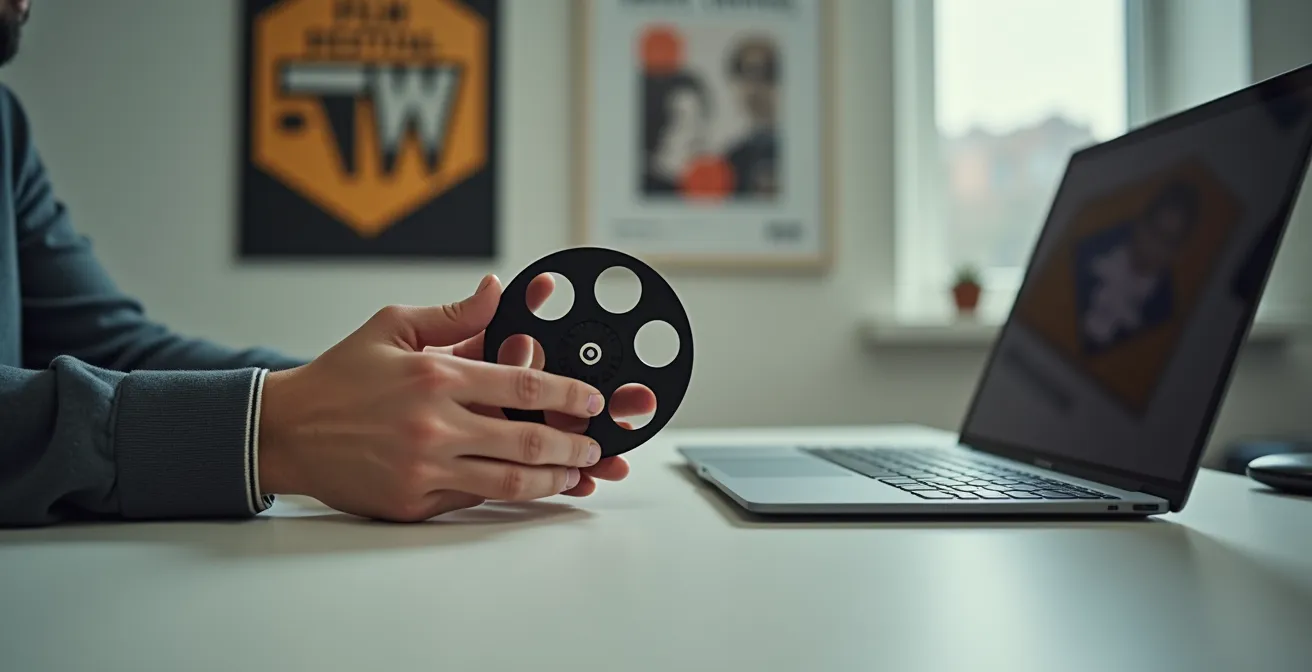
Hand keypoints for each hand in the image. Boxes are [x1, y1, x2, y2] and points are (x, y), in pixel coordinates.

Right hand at [257, 275, 613, 521]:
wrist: (286, 430)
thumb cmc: (340, 377)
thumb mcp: (392, 326)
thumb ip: (453, 313)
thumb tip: (498, 288)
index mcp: (434, 377)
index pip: (521, 383)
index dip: (566, 393)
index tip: (592, 400)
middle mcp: (434, 426)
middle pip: (528, 439)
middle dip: (574, 445)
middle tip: (595, 446)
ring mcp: (424, 468)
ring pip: (510, 481)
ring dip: (552, 479)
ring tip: (575, 474)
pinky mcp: (413, 501)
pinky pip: (474, 498)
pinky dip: (507, 493)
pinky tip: (528, 487)